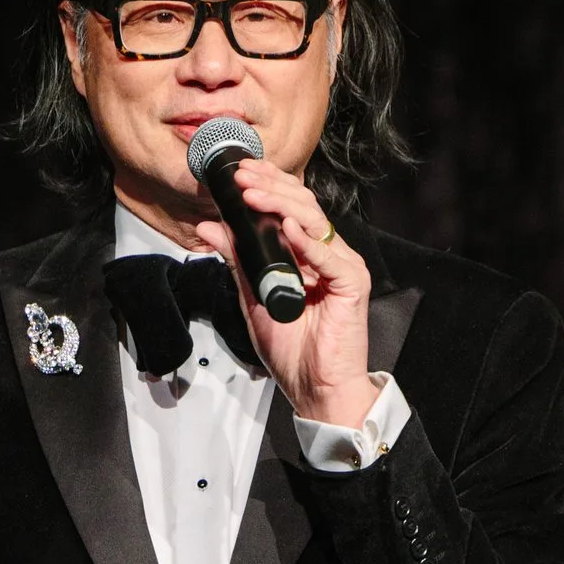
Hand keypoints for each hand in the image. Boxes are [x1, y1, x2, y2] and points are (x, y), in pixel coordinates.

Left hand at [186, 158, 379, 427]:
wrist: (316, 389)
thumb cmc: (293, 350)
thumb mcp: (252, 297)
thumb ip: (236, 260)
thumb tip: (210, 227)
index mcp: (308, 254)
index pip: (290, 207)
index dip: (266, 185)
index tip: (237, 174)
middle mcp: (328, 255)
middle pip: (303, 206)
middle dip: (269, 186)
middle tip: (239, 176)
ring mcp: (343, 267)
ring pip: (314, 222)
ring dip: (280, 204)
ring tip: (251, 194)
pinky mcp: (353, 284)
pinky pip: (328, 257)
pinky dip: (305, 242)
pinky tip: (284, 228)